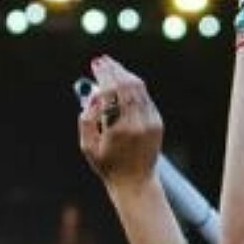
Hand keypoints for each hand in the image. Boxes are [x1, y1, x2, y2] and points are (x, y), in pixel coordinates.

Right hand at [78, 57, 162, 191]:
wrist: (136, 182)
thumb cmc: (108, 166)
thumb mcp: (88, 146)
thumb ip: (86, 120)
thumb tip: (91, 96)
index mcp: (118, 129)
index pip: (111, 92)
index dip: (103, 75)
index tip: (95, 64)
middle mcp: (137, 123)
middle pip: (127, 85)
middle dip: (113, 69)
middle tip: (102, 60)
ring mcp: (150, 122)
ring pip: (139, 88)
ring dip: (124, 74)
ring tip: (112, 67)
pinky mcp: (157, 123)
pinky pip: (145, 98)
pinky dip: (134, 87)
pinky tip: (124, 81)